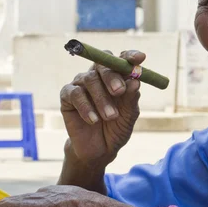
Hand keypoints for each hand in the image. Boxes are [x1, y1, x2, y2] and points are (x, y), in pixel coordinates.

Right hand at [60, 50, 144, 166]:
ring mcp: (81, 84)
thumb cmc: (116, 129)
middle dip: (112, 76)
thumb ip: (131, 99)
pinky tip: (94, 121)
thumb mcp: (129, 116)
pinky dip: (86, 107)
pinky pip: (75, 94)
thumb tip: (135, 82)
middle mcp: (98, 76)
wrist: (99, 150)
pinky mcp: (67, 96)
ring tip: (110, 117)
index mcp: (116, 77)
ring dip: (102, 99)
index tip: (139, 58)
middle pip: (103, 64)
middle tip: (119, 91)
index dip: (130, 56)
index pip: (122, 59)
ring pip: (89, 79)